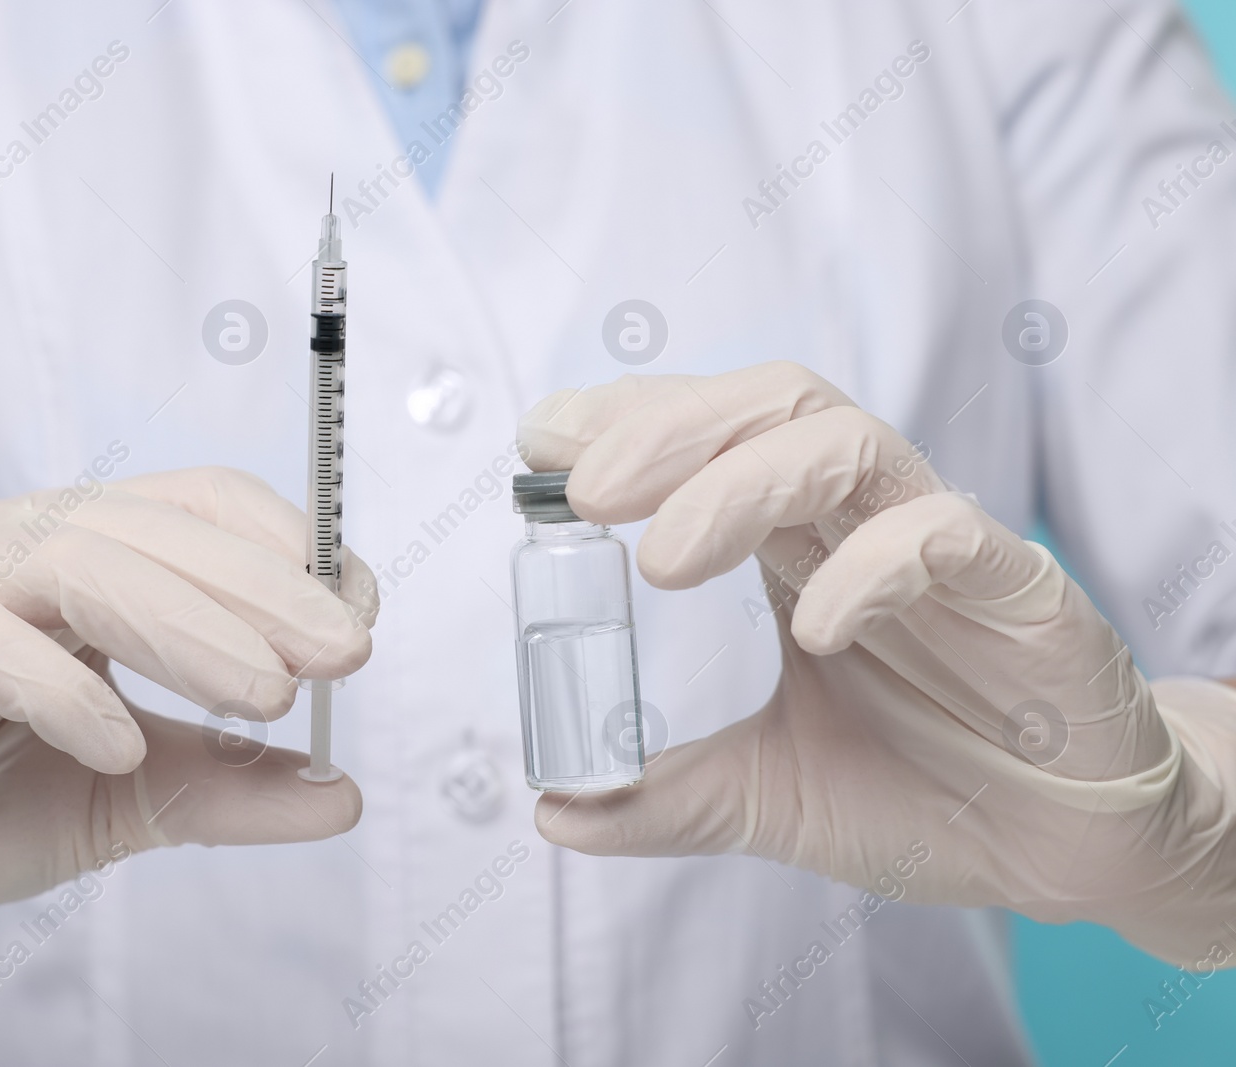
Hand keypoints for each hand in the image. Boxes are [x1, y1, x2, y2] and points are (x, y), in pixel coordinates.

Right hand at [0, 467, 375, 1024]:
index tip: (357, 620)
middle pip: (158, 530)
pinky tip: (119, 744)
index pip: (203, 509)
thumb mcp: (134, 799)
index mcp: (89, 554)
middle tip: (343, 653)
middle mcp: (18, 542)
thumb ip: (233, 788)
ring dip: (188, 626)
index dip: (290, 554)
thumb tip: (343, 794)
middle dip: (264, 590)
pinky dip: (62, 690)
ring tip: (265, 694)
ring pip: (82, 565)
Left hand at [520, 365, 1235, 966]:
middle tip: (583, 489)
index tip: (542, 444)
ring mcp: (942, 548)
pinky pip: (948, 535)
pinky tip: (814, 626)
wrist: (1069, 854)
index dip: (628, 422)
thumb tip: (554, 811)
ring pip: (846, 443)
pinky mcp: (1023, 594)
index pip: (711, 438)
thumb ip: (669, 797)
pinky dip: (873, 565)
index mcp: (799, 545)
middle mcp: (860, 523)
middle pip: (768, 408)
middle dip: (668, 429)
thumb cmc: (930, 796)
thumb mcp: (773, 798)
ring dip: (743, 479)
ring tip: (663, 556)